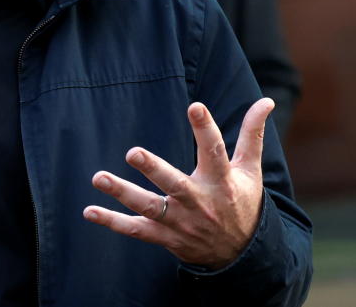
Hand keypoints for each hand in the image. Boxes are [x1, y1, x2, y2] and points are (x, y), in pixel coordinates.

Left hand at [83, 98, 273, 268]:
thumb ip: (252, 134)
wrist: (242, 255)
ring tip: (98, 178)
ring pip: (150, 207)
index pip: (215, 151)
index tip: (195, 107)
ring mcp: (181, 222)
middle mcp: (199, 202)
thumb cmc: (242, 202)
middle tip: (132, 153)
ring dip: (123, 194)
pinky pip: (136, 230)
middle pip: (175, 184)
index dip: (205, 129)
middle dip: (154, 169)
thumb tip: (266, 100)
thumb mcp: (250, 170)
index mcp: (221, 181)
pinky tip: (89, 211)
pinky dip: (112, 222)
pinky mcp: (165, 237)